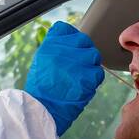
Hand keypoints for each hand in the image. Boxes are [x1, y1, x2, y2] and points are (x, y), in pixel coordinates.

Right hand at [23, 21, 103, 136]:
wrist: (41, 110)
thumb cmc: (40, 88)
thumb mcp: (40, 61)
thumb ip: (54, 48)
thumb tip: (69, 43)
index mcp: (50, 44)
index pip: (65, 29)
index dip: (70, 39)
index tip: (70, 49)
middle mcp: (63, 50)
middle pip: (83, 41)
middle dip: (83, 53)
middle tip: (78, 66)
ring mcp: (77, 63)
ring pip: (93, 56)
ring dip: (89, 66)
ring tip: (79, 77)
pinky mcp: (87, 78)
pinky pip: (98, 72)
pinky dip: (93, 79)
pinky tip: (83, 85)